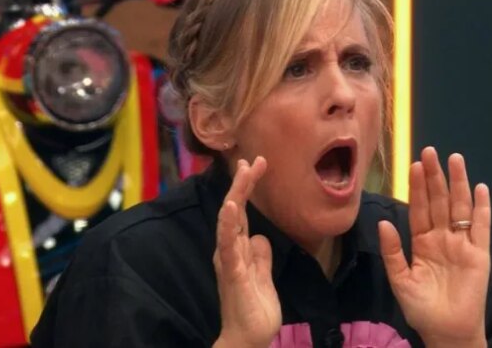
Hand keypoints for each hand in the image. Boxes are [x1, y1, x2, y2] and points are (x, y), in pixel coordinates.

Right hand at [212, 157, 281, 347]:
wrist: (249, 337)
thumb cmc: (254, 308)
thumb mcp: (263, 274)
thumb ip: (261, 255)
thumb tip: (261, 236)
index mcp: (238, 249)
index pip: (242, 212)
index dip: (248, 188)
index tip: (257, 164)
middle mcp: (229, 249)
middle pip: (234, 209)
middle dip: (243, 183)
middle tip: (253, 160)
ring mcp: (229, 259)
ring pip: (229, 220)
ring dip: (236, 195)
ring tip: (243, 172)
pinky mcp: (232, 272)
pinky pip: (229, 244)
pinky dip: (228, 224)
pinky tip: (231, 206)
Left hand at [378, 147, 489, 347]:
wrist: (446, 331)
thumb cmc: (422, 308)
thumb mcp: (400, 279)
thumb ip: (392, 251)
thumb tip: (383, 223)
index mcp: (421, 241)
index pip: (419, 208)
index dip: (417, 186)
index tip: (413, 164)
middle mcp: (442, 237)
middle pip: (438, 201)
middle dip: (434, 177)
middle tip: (430, 152)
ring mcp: (462, 243)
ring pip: (459, 207)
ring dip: (457, 183)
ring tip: (454, 159)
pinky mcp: (479, 253)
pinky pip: (481, 227)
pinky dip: (482, 208)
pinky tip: (480, 189)